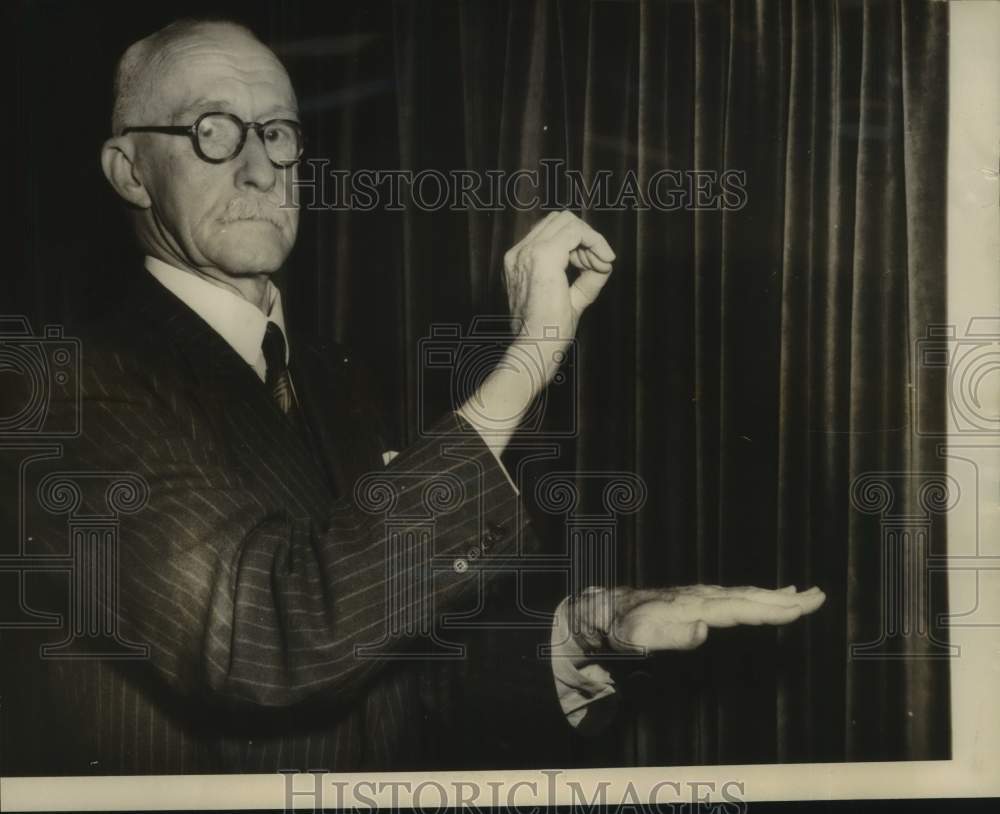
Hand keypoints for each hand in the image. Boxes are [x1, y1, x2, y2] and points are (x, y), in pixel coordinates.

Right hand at [458, 211, 614, 453]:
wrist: (535, 347)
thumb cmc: (549, 332)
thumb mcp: (571, 298)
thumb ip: (585, 279)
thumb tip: (605, 263)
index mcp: (518, 262)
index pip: (551, 232)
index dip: (578, 244)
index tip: (591, 267)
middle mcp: (518, 253)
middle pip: (560, 220)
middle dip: (585, 239)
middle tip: (597, 265)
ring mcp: (527, 252)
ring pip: (568, 221)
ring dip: (590, 241)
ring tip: (598, 267)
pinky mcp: (542, 256)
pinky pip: (576, 231)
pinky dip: (595, 242)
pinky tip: (602, 263)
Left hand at [564, 584, 825, 658]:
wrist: (604, 609)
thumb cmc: (623, 628)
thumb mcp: (641, 637)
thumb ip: (672, 636)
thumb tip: (703, 630)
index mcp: (694, 606)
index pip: (739, 609)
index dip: (770, 609)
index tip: (800, 608)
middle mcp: (702, 597)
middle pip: (750, 597)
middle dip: (785, 599)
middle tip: (820, 597)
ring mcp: (701, 596)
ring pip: (746, 595)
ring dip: (777, 596)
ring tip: (807, 594)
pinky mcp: (699, 599)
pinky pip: (737, 596)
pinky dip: (760, 595)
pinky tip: (773, 594)